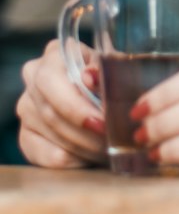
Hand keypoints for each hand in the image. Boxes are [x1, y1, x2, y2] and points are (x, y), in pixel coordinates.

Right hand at [17, 39, 107, 169]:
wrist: (106, 94)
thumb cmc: (112, 77)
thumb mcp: (116, 68)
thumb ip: (106, 70)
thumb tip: (90, 77)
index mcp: (55, 54)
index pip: (51, 80)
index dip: (76, 106)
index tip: (101, 122)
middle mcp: (34, 77)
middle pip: (51, 112)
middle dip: (83, 132)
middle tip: (108, 141)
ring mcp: (27, 107)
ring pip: (51, 134)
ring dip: (82, 146)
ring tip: (107, 148)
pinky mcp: (26, 135)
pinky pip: (44, 155)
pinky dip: (71, 159)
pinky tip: (89, 156)